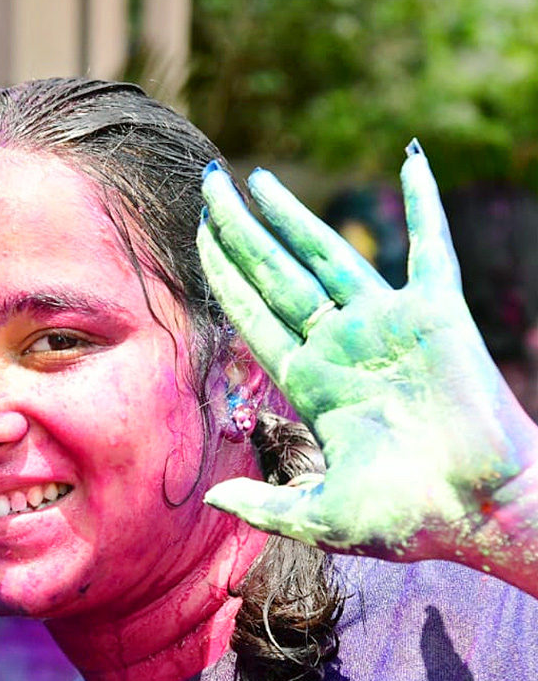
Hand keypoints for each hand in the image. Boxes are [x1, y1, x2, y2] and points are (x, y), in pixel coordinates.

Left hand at [196, 143, 537, 565]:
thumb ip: (266, 505)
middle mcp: (342, 344)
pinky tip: (410, 160)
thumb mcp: (320, 516)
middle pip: (276, 276)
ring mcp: (388, 325)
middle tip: (208, 185)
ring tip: (254, 179)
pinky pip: (431, 247)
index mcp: (312, 383)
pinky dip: (424, 204)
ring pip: (327, 255)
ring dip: (292, 216)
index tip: (197, 238)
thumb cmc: (409, 519)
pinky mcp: (439, 314)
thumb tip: (213, 498)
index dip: (224, 277)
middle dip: (238, 232)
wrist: (483, 513)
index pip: (254, 316)